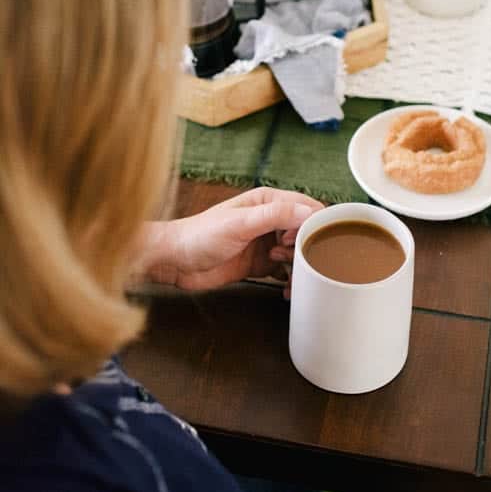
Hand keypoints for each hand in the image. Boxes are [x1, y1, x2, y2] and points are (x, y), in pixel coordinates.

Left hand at [136, 187, 323, 294]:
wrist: (175, 262)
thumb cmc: (201, 235)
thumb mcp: (241, 223)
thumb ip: (276, 215)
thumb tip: (310, 211)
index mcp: (268, 201)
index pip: (307, 207)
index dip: (315, 224)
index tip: (309, 242)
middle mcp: (271, 220)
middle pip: (306, 232)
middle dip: (306, 249)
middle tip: (290, 260)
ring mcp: (267, 242)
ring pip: (299, 253)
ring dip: (300, 267)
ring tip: (287, 276)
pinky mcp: (261, 263)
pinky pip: (287, 271)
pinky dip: (291, 280)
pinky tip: (286, 289)